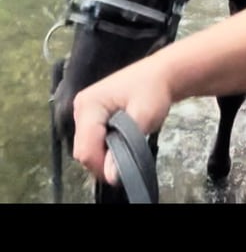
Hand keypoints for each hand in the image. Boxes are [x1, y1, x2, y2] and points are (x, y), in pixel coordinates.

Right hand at [72, 59, 171, 183]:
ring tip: (127, 146)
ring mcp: (83, 110)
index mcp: (88, 105)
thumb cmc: (153, 91)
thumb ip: (125, 146)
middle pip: (82, 150)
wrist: (159, 75)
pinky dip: (104, 146)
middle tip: (129, 158)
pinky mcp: (89, 115)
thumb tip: (111, 176)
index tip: (125, 170)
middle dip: (103, 161)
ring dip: (104, 154)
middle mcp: (80, 107)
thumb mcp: (144, 117)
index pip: (85, 149)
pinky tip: (121, 141)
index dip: (102, 166)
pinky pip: (91, 140)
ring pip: (86, 147)